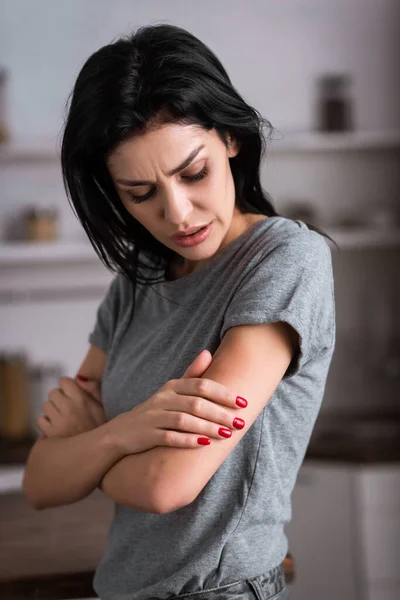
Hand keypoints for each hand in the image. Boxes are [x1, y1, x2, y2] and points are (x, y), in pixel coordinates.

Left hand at [36, 376, 106, 438]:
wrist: (98, 449)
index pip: (63, 381)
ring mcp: (58, 421)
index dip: (67, 386)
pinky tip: (56, 426)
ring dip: (52, 410)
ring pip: (46, 406)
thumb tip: (78, 378)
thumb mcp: (101, 405)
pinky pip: (40, 420)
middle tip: (67, 406)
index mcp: (81, 399)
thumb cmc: (100, 426)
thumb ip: (92, 388)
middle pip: (53, 392)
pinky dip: (46, 423)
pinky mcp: (51, 433)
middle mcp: (68, 408)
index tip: (70, 392)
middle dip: (59, 397)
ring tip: (62, 417)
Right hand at [106, 349, 246, 454]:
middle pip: (195, 403)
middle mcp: (162, 398)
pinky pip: (169, 437)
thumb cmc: (155, 411)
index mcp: (172, 386)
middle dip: (220, 413)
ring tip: (226, 435)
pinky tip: (203, 445)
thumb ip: (191, 374)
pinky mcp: (147, 435)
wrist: (122, 432)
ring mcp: (153, 417)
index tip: (243, 402)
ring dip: (207, 427)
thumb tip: (208, 352)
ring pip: (184, 420)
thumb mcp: (171, 390)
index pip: (201, 385)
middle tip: (240, 423)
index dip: (223, 393)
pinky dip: (187, 440)